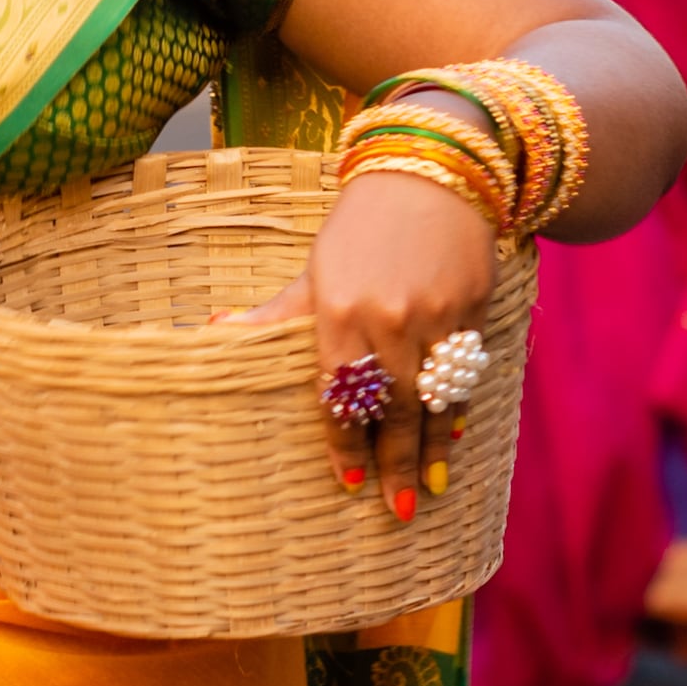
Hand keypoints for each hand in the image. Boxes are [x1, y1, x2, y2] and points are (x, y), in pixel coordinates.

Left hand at [245, 155, 507, 505]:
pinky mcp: (472, 307)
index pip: (340, 396)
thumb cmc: (361, 227)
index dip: (346, 445)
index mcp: (338, 312)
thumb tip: (215, 332)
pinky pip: (464, 372)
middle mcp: (387, 319)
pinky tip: (453, 437)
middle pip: (391, 409)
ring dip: (431, 449)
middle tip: (398, 511)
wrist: (430, 174)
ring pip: (433, 399)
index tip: (349, 485)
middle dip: (393, 464)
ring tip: (428, 489)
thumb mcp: (315, 269)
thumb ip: (275, 314)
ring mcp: (434, 315)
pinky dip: (459, 408)